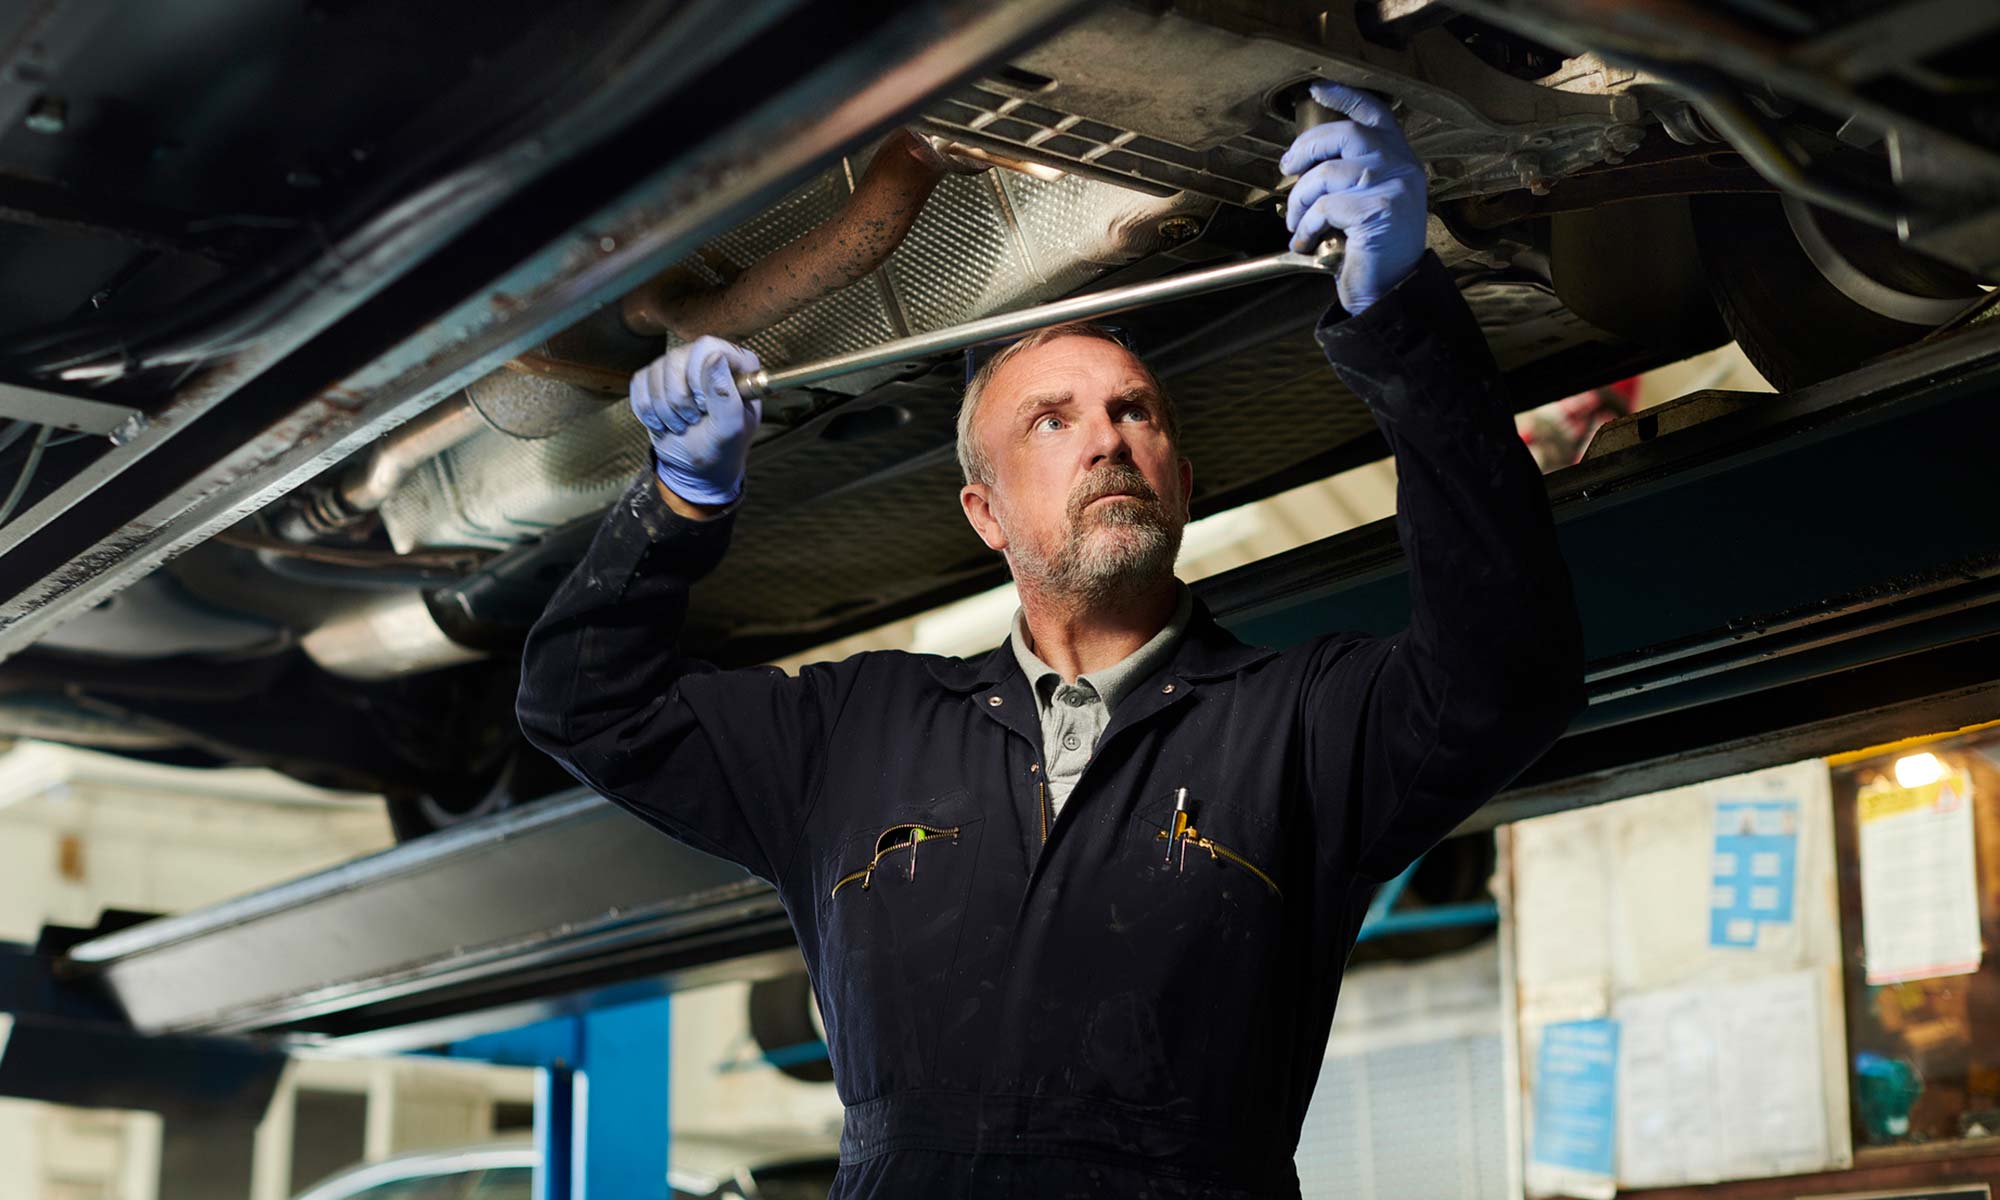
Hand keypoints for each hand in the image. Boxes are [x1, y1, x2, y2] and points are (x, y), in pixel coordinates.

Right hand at [630, 336, 763, 505]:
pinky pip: (639, 383)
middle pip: (676, 358)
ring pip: (655, 370)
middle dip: (679, 399)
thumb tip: (714, 357)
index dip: (699, 378)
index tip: (705, 406)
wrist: (696, 468)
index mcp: (737, 365)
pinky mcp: (654, 378)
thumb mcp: (730, 429)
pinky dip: (648, 411)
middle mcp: (708, 358)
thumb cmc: (720, 448)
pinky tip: (665, 422)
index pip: (707, 348)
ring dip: (665, 409)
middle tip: (694, 418)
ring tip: (683, 424)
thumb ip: (726, 395)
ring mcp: (680, 366)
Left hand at [1280, 81, 1428, 315]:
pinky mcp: (1379, 210)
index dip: (1345, 96)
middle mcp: (1401, 167)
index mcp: (1399, 160)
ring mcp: (1393, 186)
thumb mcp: (1365, 204)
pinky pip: (1325, 207)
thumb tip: (1303, 161)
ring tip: (1296, 223)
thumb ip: (1351, 176)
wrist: (1391, 293)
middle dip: (1305, 149)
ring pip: (1327, 173)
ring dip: (1300, 200)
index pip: (1375, 112)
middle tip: (1286, 169)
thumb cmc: (1373, 252)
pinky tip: (1307, 243)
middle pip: (1345, 133)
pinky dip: (1308, 226)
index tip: (1318, 90)